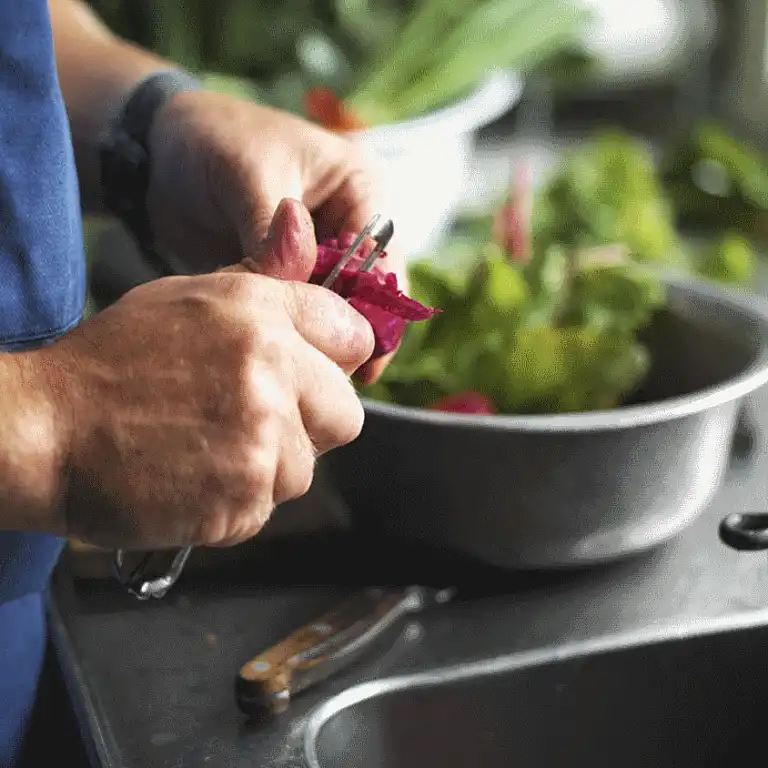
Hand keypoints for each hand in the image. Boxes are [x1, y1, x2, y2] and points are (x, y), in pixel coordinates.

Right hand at [36, 215, 373, 549]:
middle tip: (256, 424)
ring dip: (268, 469)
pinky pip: (268, 507)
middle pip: (346, 413)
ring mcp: (262, 436)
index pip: (353, 334)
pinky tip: (193, 479)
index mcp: (260, 311)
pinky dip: (237, 504)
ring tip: (207, 451)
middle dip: (310, 424)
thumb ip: (260, 278)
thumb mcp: (187, 297)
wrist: (43, 430)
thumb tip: (302, 224)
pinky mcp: (245, 497)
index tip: (315, 376)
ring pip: (306, 468)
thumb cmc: (111, 364)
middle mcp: (272, 368)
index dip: (336, 361)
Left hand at [146, 90, 403, 383]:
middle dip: (346, 331)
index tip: (348, 346)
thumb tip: (290, 288)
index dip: (371, 308)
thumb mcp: (248, 175)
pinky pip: (298, 315)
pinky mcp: (287, 280)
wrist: (159, 151)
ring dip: (315, 336)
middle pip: (367, 296)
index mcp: (360, 190)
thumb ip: (270, 233)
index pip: (382, 261)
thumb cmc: (213, 139)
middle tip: (324, 369)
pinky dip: (288, 333)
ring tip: (296, 365)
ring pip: (333, 312)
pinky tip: (272, 351)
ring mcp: (319, 258)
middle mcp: (349, 227)